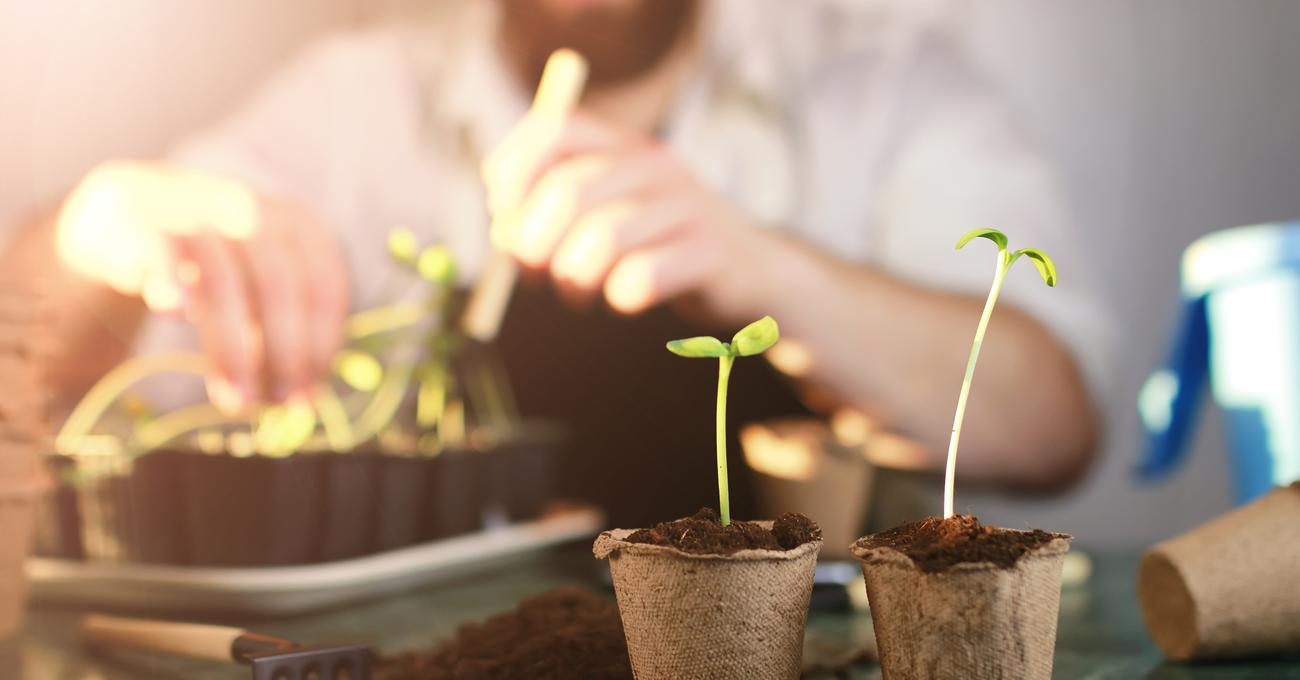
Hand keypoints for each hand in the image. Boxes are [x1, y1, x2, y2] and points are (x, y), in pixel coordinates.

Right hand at [56, 161, 348, 410]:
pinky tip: (176, 315)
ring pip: (222, 280)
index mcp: (298, 224)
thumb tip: (302, 402)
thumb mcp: (258, 291)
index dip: (320, 343)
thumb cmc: (211, 269)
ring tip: (235, 400)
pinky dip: (171, 282)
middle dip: (284, 352)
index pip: (323, 284)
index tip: (310, 393)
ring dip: (232, 348)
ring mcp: (198, 210)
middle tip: (277, 405)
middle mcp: (254, 209)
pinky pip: (162, 251)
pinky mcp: (142, 220)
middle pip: (279, 284)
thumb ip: (281, 335)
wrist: (130, 216)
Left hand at [482, 111, 776, 315]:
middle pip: (568, 193)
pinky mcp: (710, 252)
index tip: (505, 217)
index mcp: (623, 144)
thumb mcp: (604, 214)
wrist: (748, 274)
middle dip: (535, 246)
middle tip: (537, 277)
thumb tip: (501, 228)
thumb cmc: (656, 247)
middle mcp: (655, 164)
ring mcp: (687, 205)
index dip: (514, 172)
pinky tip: (627, 299)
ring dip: (573, 280)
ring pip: (601, 240)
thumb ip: (549, 212)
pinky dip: (621, 296)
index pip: (555, 130)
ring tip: (579, 295)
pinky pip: (642, 277)